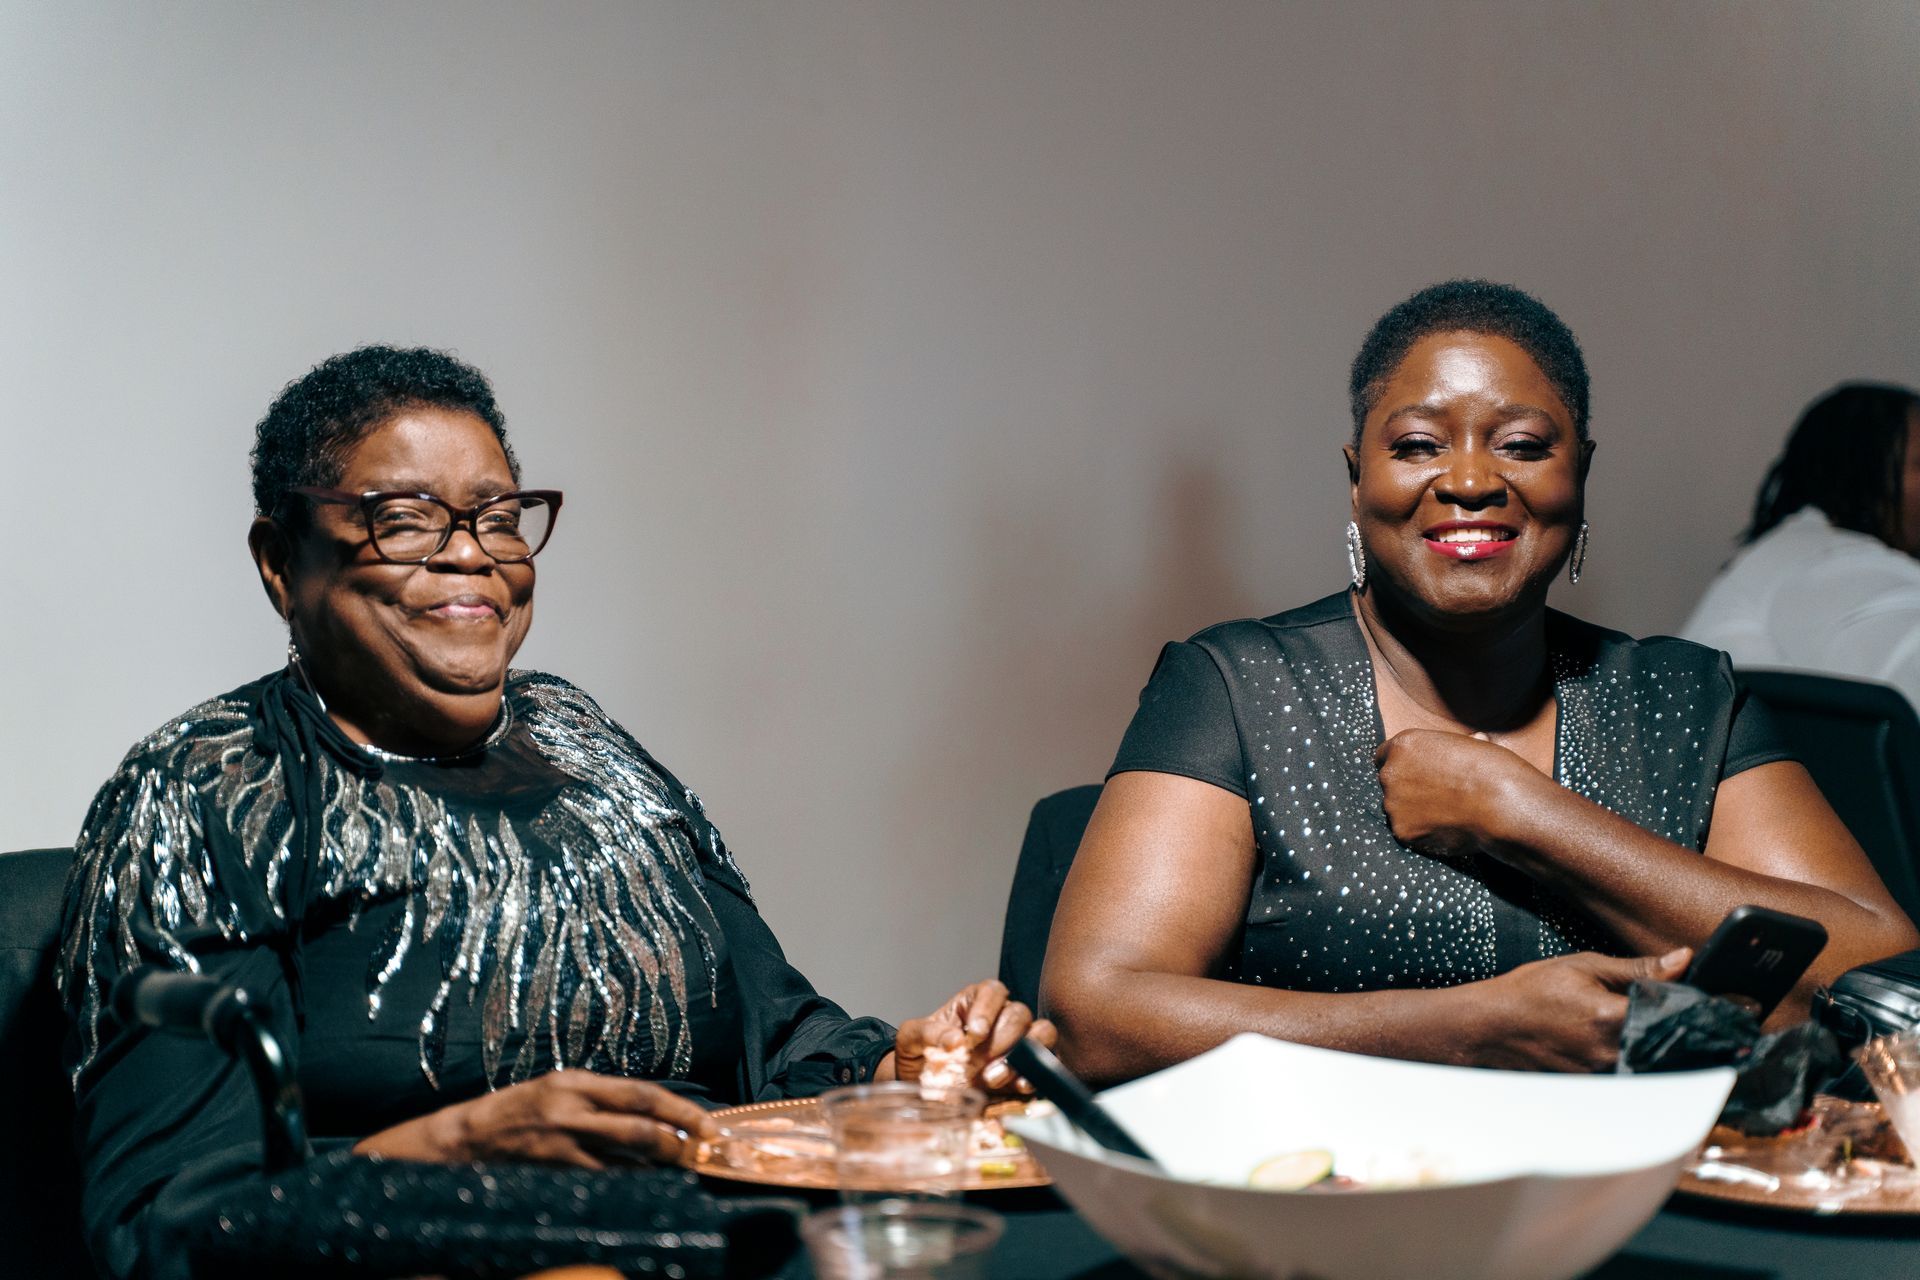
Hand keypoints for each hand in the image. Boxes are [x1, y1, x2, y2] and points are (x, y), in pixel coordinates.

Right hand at [354, 1068, 715, 1168]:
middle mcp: (572, 1107)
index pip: (643, 1092)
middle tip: (708, 1151)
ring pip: (627, 1157)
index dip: (682, 1109)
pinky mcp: (552, 1171)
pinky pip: (602, 1181)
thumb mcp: (557, 1090)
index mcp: (576, 1082)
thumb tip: (652, 1115)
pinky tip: (646, 1188)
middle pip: (643, 1123)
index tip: (709, 1123)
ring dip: (661, 1165)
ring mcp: (562, 1142)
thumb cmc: (514, 1113)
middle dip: (682, 1139)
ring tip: (685, 1169)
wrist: (461, 1141)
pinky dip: (629, 1184)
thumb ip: (600, 1101)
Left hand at [889, 980, 1056, 1096]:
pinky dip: (1037, 1075)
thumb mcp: (909, 1041)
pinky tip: (1020, 1087)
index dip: (987, 1010)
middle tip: (983, 1066)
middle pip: (1019, 1014)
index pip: (992, 991)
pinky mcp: (1028, 1070)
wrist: (924, 1093)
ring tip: (996, 1078)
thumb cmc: (918, 1058)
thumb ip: (926, 1033)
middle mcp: (1001, 1018)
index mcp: (975, 1002)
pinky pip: (1046, 1065)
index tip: (974, 1034)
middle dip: (1003, 1040)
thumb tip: (954, 1039)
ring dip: (1025, 1055)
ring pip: (1042, 1033)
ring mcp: (1018, 1044)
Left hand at [1373, 729, 1534, 860]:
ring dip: (1412, 811)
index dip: (1402, 765)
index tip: (1414, 774)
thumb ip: (1450, 747)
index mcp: (1404, 745)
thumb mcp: (1469, 743)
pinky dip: (1421, 832)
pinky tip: (1444, 828)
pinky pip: (1407, 831)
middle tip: (1433, 797)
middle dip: (1406, 788)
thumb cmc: (1491, 770)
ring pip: (1396, 808)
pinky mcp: (1402, 830)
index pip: (1385, 755)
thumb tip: (1472, 741)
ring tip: (1444, 813)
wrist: (1500, 803)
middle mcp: (1390, 773)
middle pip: (1389, 783)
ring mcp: (1393, 804)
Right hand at [1467, 948, 1691, 1071]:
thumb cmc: (1529, 992)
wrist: (1489, 1027)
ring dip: (1658, 1047)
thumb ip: (1637, 968)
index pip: (1675, 1017)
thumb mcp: (1582, 966)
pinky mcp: (1593, 1086)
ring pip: (1651, 1063)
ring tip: (1649, 1032)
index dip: (1696, 1010)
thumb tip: (1684, 959)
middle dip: (1680, 1032)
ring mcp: (1601, 1075)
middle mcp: (1610, 1053)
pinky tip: (1623, 1045)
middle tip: (1693, 1023)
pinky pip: (1629, 1073)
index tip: (1712, 1007)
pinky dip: (1634, 1059)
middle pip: (1667, 1045)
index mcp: (1610, 1018)